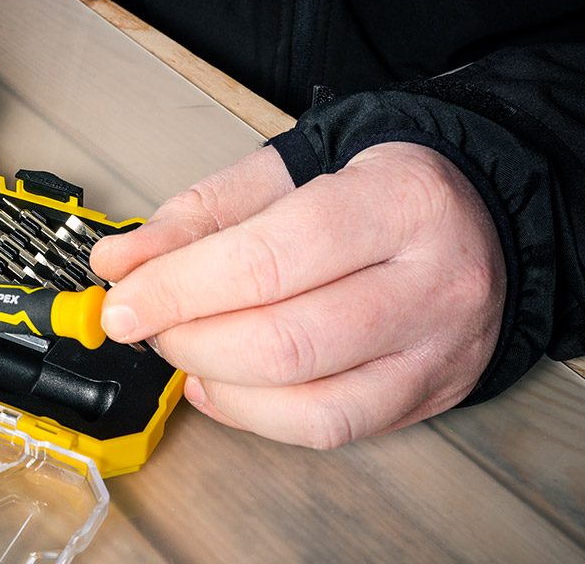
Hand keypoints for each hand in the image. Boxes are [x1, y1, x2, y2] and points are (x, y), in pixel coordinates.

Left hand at [91, 142, 505, 447]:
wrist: (482, 217)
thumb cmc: (377, 190)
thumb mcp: (287, 172)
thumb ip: (199, 214)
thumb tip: (122, 262)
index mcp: (396, 202)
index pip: (267, 259)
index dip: (178, 289)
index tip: (122, 300)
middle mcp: (430, 282)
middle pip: (283, 341)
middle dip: (187, 339)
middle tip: (149, 320)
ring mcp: (435, 350)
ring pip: (306, 402)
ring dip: (215, 382)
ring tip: (184, 347)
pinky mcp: (426, 397)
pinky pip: (328, 431)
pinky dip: (253, 415)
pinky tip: (220, 383)